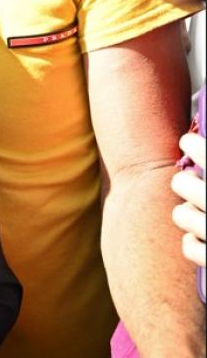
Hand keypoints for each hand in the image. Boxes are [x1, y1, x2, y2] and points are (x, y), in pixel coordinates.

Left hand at [172, 132, 205, 267]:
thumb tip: (194, 138)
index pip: (202, 154)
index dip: (192, 144)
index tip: (186, 141)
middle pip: (181, 184)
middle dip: (186, 183)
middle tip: (194, 183)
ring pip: (181, 215)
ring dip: (190, 214)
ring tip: (203, 214)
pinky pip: (190, 246)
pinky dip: (196, 244)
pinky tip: (205, 239)